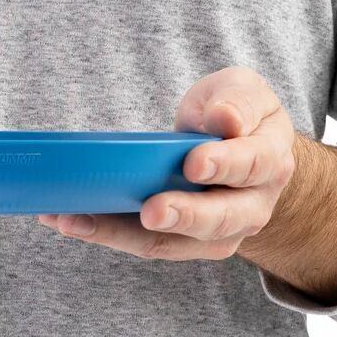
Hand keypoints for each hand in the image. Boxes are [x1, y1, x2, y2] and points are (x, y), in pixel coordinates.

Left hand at [38, 67, 295, 260]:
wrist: (243, 155)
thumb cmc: (236, 115)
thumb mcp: (242, 91)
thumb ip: (236, 101)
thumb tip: (227, 120)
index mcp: (269, 162)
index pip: (250, 165)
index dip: (222, 165)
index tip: (192, 162)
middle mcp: (251, 207)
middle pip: (219, 220)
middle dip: (182, 215)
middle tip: (150, 211)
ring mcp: (216, 234)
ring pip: (172, 243)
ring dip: (120, 233)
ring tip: (76, 219)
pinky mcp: (181, 245)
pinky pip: (142, 244)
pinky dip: (104, 234)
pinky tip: (67, 219)